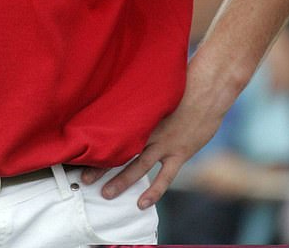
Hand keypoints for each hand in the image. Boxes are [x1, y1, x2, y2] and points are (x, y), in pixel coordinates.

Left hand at [80, 86, 225, 208]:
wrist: (207, 91)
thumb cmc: (181, 85)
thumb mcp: (156, 89)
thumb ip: (140, 98)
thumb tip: (123, 96)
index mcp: (141, 113)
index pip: (113, 130)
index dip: (98, 141)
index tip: (80, 148)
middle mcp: (149, 130)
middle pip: (121, 150)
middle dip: (102, 165)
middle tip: (84, 178)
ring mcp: (165, 143)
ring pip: (139, 166)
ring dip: (122, 180)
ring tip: (105, 194)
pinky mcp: (180, 153)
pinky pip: (165, 177)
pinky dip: (153, 191)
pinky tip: (142, 203)